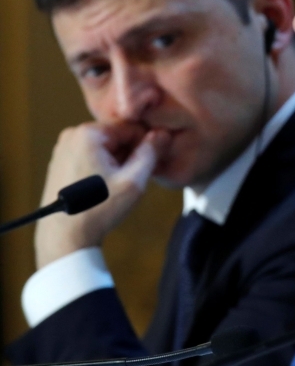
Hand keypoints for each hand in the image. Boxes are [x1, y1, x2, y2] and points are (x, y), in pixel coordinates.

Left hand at [34, 122, 169, 268]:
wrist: (64, 236)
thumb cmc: (99, 209)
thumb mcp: (133, 181)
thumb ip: (151, 153)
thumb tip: (163, 133)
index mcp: (89, 134)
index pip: (131, 128)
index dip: (147, 144)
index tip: (154, 162)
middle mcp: (72, 135)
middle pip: (116, 136)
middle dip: (130, 153)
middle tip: (136, 177)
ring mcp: (63, 149)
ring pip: (105, 147)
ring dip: (118, 161)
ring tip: (121, 184)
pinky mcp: (60, 162)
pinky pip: (91, 156)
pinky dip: (103, 167)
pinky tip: (106, 187)